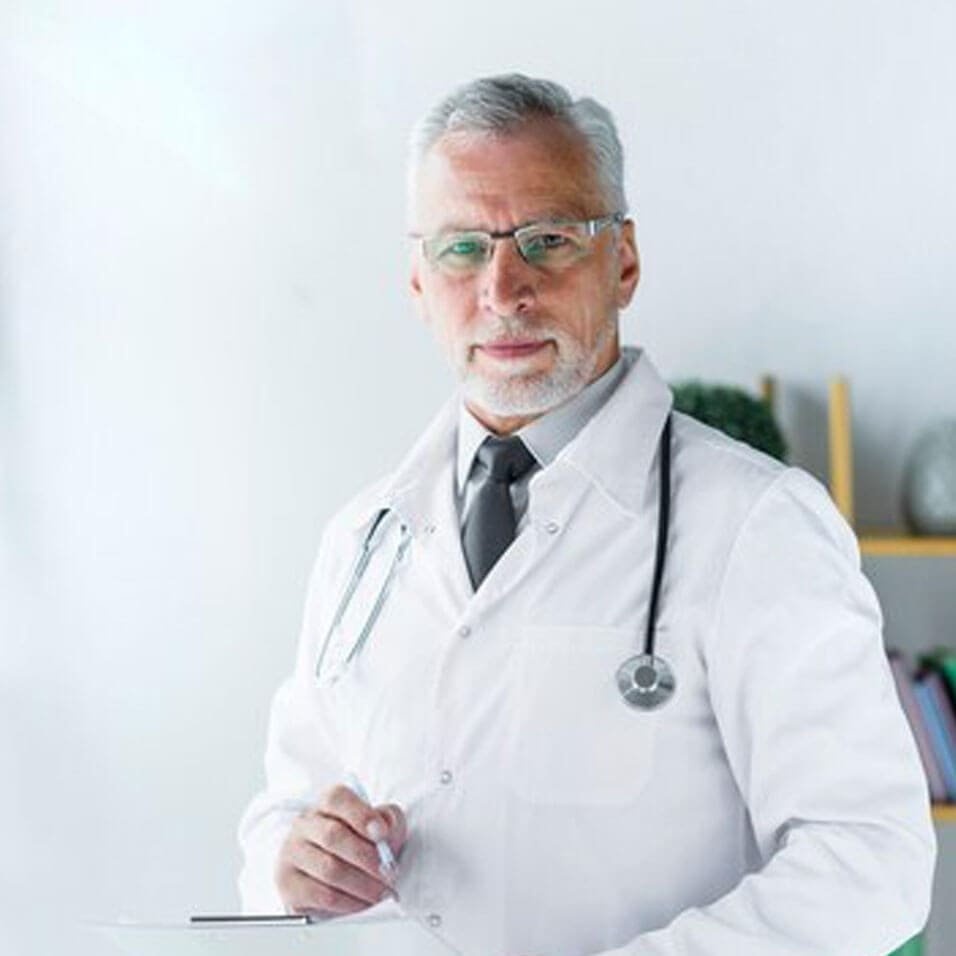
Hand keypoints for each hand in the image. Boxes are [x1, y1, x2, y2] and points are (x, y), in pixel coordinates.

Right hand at [276, 783, 406, 915]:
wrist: (332, 875)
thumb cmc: (358, 842)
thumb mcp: (378, 824)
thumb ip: (388, 819)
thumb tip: (387, 827)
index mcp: (326, 804)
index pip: (337, 798)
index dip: (361, 815)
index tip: (382, 834)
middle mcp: (304, 824)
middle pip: (333, 836)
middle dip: (367, 857)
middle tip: (388, 872)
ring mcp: (292, 853)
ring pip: (329, 869)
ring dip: (362, 884)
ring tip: (381, 892)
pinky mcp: (288, 883)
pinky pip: (321, 895)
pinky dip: (348, 901)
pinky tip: (363, 902)